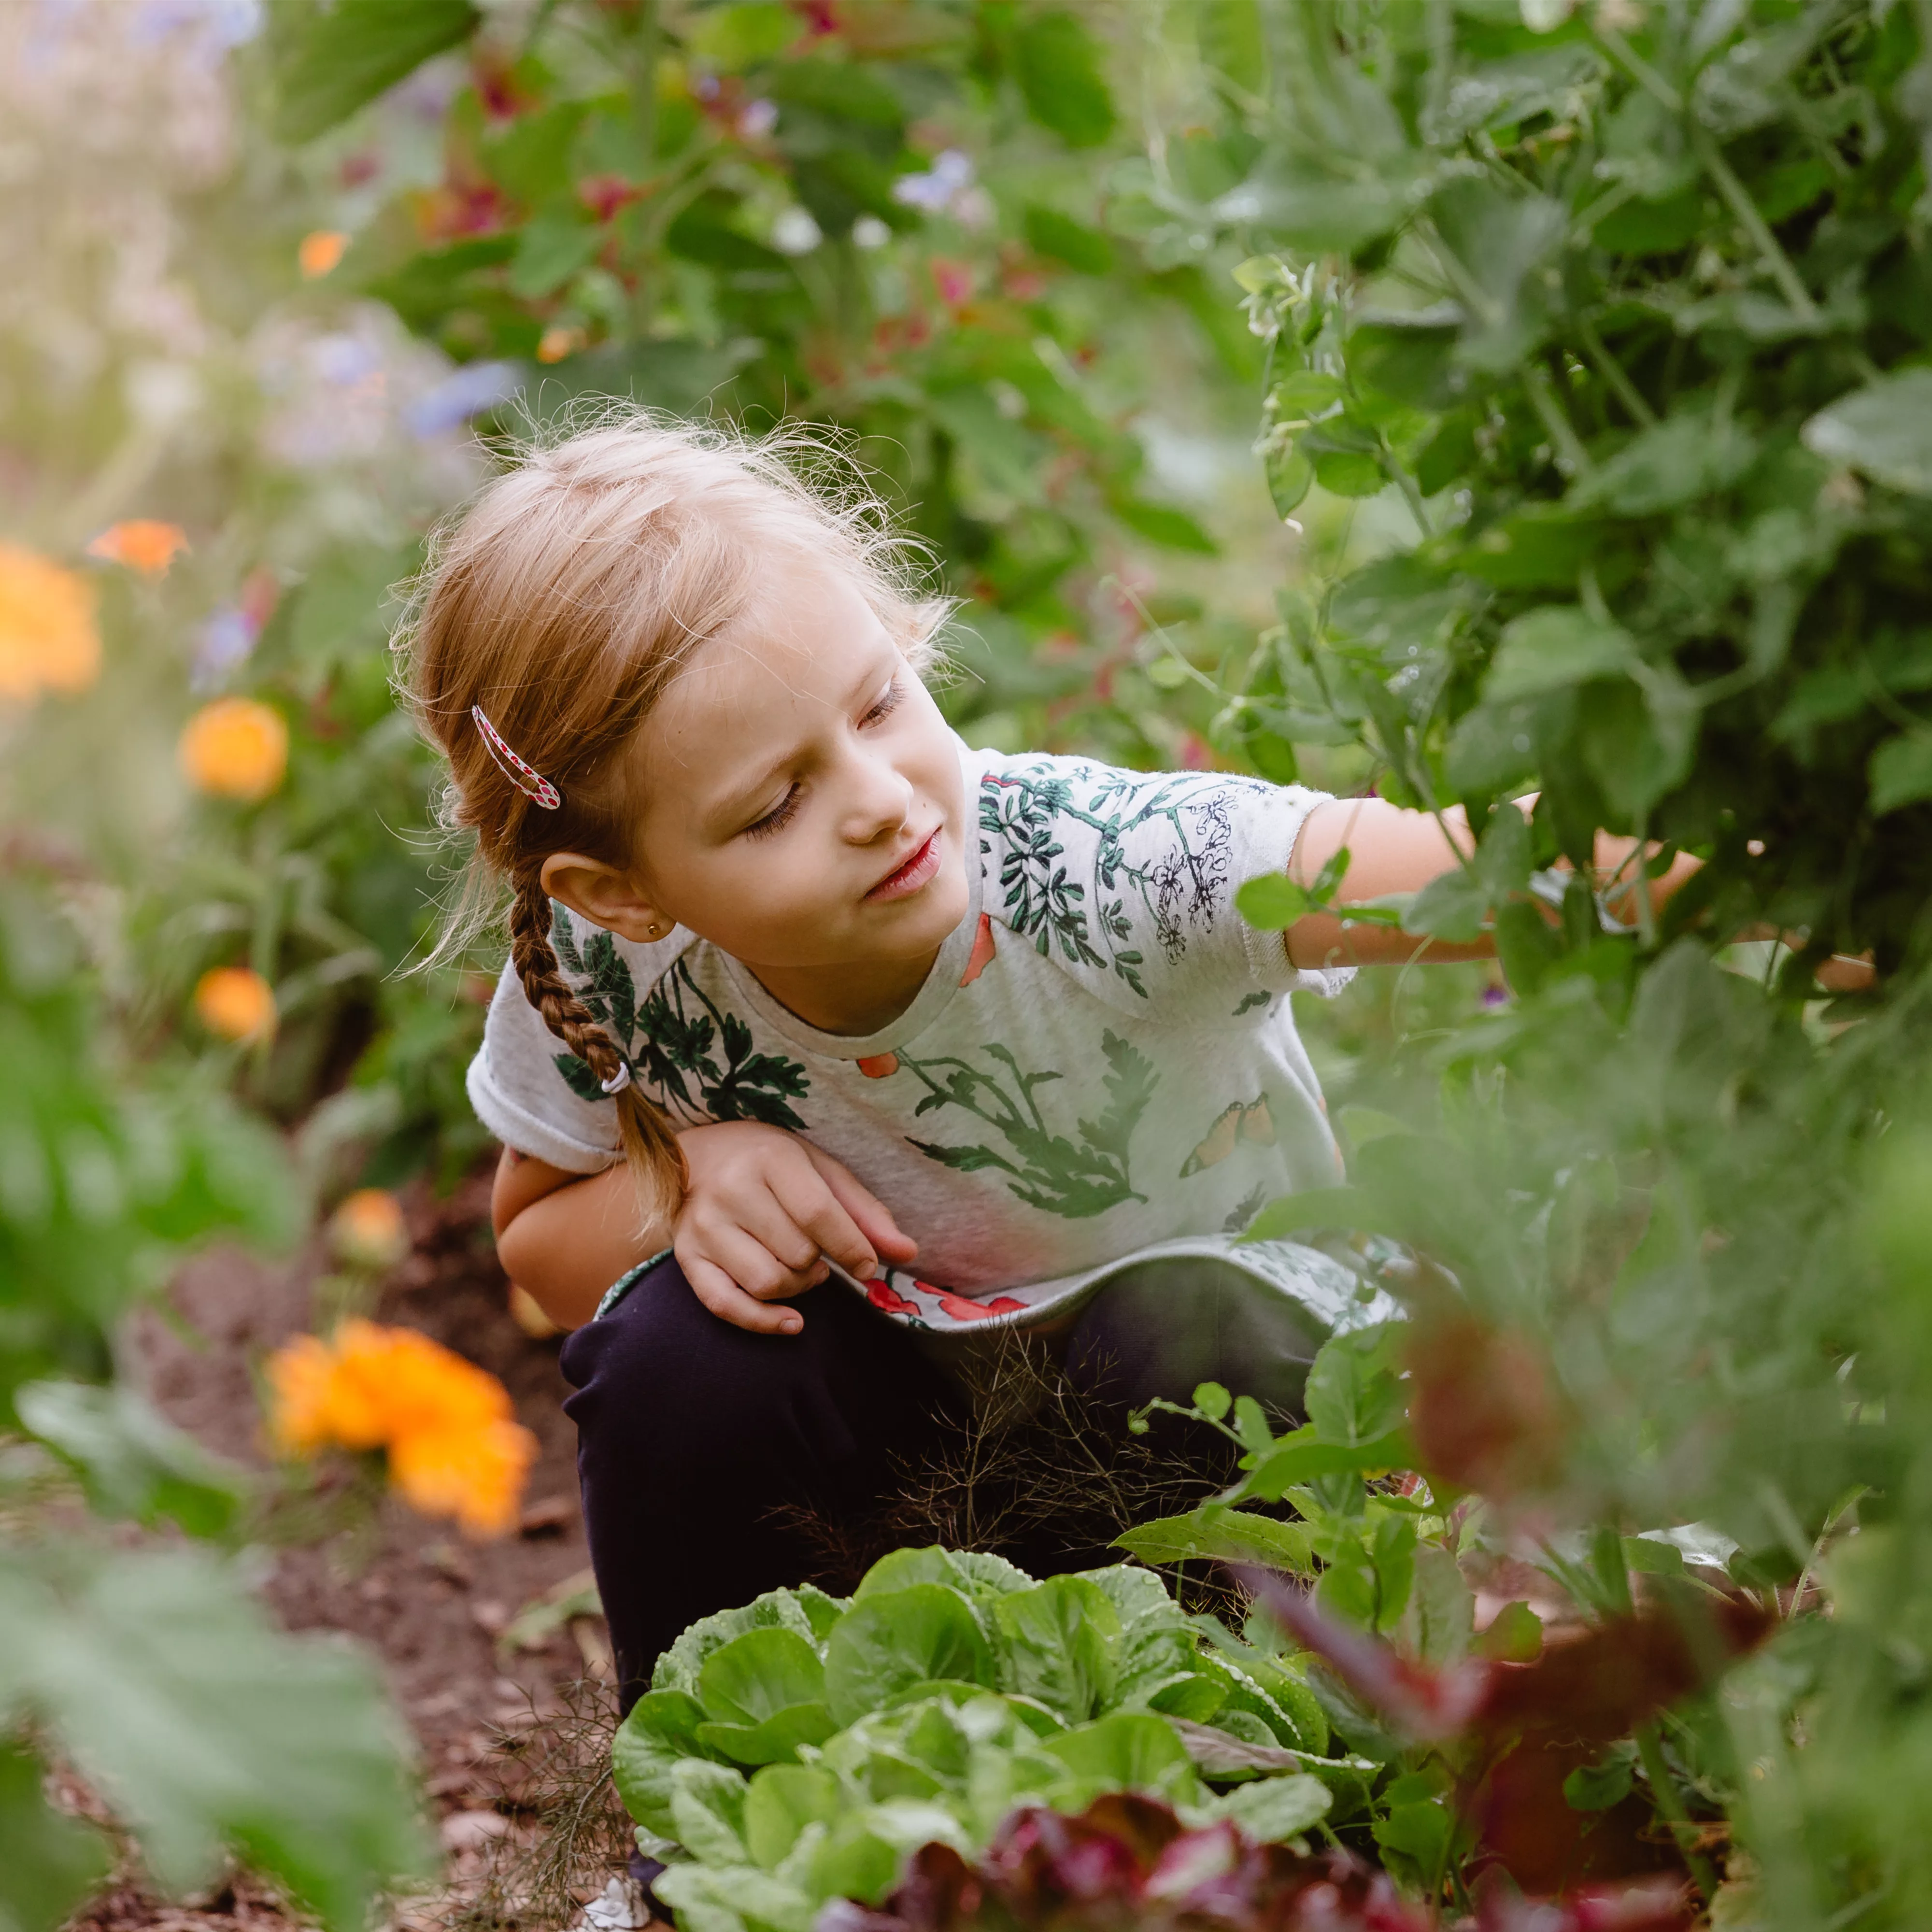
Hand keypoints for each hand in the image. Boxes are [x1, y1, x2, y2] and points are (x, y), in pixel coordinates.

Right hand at [672, 1121, 917, 1334]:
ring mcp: (704, 1226)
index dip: (851, 1247)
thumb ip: (865, 1213)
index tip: (868, 1266)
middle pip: (796, 1253)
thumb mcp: (821, 1172)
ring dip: (798, 1287)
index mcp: (770, 1158)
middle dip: (819, 1262)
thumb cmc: (772, 1165)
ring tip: (801, 1268)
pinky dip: (763, 1321)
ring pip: (767, 1282)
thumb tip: (908, 1253)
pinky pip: (725, 1304)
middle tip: (819, 1252)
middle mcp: (731, 1190)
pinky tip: (791, 1321)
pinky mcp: (687, 1256)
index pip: (818, 1213)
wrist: (699, 1158)